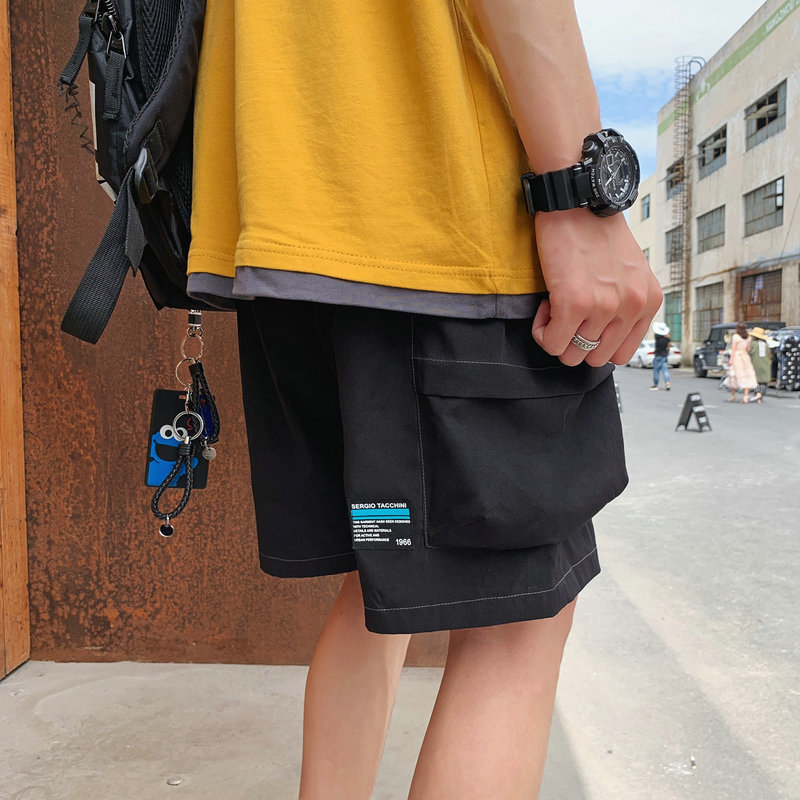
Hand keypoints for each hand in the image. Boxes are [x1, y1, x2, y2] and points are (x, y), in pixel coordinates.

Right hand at [531, 208, 661, 366]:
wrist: (577, 200)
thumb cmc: (596, 229)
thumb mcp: (628, 270)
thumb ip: (624, 302)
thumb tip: (600, 335)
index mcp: (649, 301)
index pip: (621, 353)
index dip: (596, 344)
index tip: (583, 324)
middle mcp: (632, 306)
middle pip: (596, 358)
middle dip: (575, 343)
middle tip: (565, 316)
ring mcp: (604, 307)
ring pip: (571, 355)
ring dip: (556, 336)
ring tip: (553, 308)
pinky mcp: (574, 303)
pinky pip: (551, 342)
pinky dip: (541, 330)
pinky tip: (544, 305)